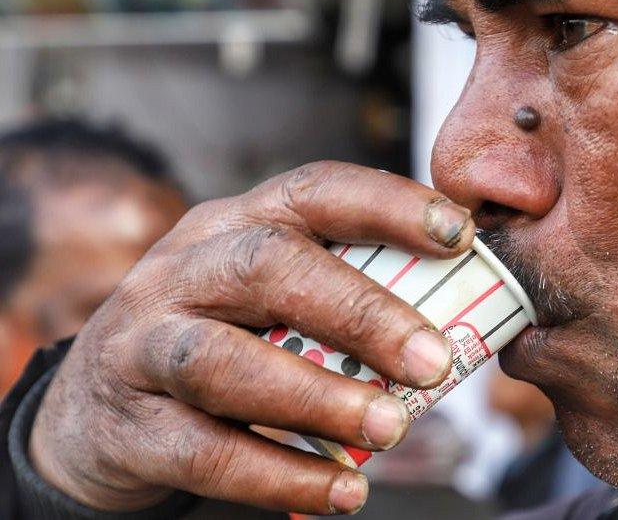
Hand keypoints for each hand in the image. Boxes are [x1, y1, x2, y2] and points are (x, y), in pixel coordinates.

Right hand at [27, 162, 472, 514]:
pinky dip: (280, 476)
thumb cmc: (217, 340)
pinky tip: (342, 492)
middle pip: (268, 267)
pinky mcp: (129, 426)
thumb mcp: (263, 297)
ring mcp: (143, 345)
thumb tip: (456, 323)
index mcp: (234, 226)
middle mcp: (184, 270)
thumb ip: (336, 299)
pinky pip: (203, 452)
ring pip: (224, 362)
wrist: (94, 409)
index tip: (458, 234)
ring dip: (319, 399)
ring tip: (390, 430)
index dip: (388, 205)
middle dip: (361, 312)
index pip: (312, 192)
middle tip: (433, 361)